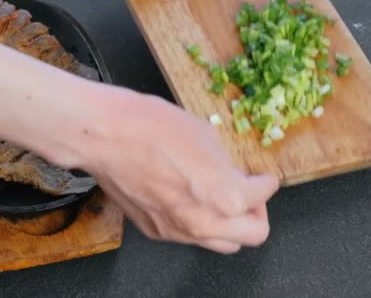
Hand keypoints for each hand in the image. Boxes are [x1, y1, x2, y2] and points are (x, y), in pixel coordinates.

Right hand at [72, 86, 278, 253]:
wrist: (105, 137)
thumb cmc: (151, 127)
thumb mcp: (204, 134)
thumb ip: (225, 163)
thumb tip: (229, 172)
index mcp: (225, 195)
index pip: (263, 197)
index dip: (265, 182)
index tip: (261, 177)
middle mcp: (204, 222)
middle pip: (253, 236)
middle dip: (256, 212)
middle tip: (247, 194)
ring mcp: (177, 231)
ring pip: (222, 244)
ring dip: (230, 224)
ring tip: (219, 199)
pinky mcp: (155, 231)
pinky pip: (189, 236)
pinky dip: (198, 222)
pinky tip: (186, 199)